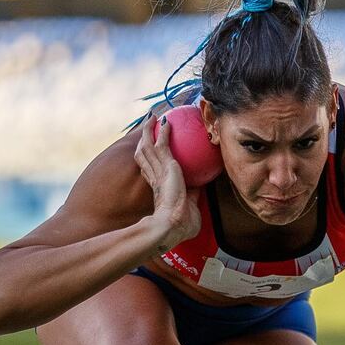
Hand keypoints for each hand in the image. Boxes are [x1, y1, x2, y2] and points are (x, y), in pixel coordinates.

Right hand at [134, 116, 200, 249]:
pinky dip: (163, 132)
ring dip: (149, 130)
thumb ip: (193, 195)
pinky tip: (167, 121)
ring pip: (148, 145)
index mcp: (157, 188)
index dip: (149, 158)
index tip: (151, 150)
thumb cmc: (181, 225)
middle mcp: (154, 177)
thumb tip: (200, 186)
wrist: (172, 227)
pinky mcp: (165, 168)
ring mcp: (158, 171)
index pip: (149, 169)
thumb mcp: (189, 206)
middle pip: (143, 153)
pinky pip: (163, 144)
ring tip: (152, 117)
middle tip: (148, 127)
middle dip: (144, 139)